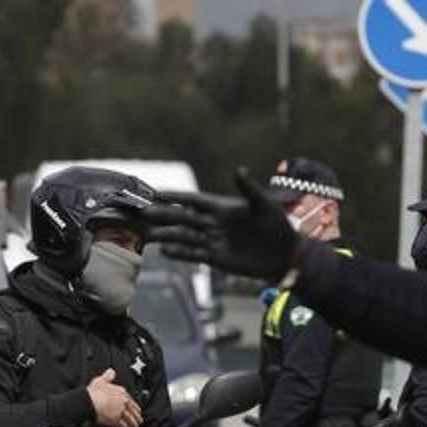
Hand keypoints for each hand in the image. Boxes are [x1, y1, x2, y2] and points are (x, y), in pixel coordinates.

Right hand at [87, 369, 142, 426]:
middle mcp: (123, 402)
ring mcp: (120, 411)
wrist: (87, 402)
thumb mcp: (100, 380)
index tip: (137, 410)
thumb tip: (111, 372)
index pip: (131, 401)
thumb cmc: (93, 392)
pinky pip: (123, 425)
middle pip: (133, 410)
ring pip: (130, 419)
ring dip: (133, 424)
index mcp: (121, 392)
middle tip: (139, 420)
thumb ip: (107, 376)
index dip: (135, 406)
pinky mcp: (115, 420)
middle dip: (137, 416)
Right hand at [141, 168, 302, 282]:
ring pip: (183, 236)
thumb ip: (248, 189)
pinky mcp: (215, 257)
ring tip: (147, 235)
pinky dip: (179, 252)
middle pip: (181, 217)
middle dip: (162, 215)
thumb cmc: (277, 226)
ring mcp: (212, 240)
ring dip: (166, 234)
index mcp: (221, 207)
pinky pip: (193, 254)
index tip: (154, 193)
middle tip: (142, 213)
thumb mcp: (264, 205)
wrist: (284, 254)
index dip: (173, 196)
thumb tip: (239, 169)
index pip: (191, 200)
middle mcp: (212, 222)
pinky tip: (165, 250)